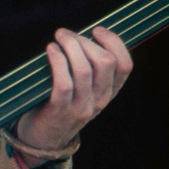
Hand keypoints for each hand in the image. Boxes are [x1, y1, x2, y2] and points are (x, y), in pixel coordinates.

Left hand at [15, 26, 132, 165]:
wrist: (43, 138)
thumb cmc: (61, 103)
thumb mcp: (84, 90)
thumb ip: (89, 67)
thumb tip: (81, 34)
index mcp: (108, 92)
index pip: (124, 66)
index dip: (114, 43)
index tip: (97, 30)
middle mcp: (99, 100)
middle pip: (104, 62)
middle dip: (84, 41)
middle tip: (65, 34)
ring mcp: (81, 107)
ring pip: (84, 70)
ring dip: (70, 46)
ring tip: (58, 38)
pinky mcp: (59, 111)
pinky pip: (64, 83)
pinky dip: (58, 61)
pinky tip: (51, 50)